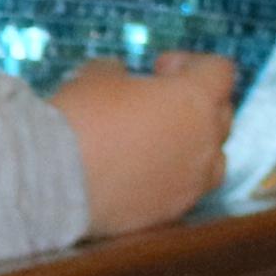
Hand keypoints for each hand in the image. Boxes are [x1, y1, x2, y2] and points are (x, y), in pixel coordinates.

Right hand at [54, 52, 238, 237]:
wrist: (54, 181)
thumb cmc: (81, 117)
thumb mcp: (96, 76)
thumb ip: (119, 72)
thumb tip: (119, 75)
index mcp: (197, 99)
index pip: (220, 71)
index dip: (192, 63)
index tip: (159, 67)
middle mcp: (206, 141)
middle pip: (221, 114)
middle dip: (195, 103)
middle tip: (158, 103)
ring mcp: (192, 181)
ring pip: (213, 159)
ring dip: (194, 145)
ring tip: (159, 142)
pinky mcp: (170, 212)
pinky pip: (186, 190)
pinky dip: (173, 178)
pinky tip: (141, 175)